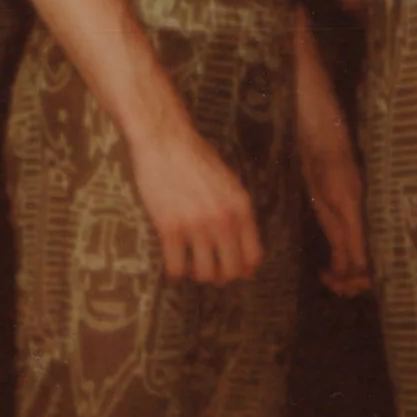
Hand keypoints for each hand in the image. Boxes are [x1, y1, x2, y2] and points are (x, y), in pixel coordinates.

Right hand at [127, 117, 263, 284]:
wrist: (164, 140)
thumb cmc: (196, 157)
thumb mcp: (229, 181)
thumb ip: (237, 210)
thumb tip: (242, 241)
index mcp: (241, 207)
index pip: (252, 255)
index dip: (245, 269)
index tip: (236, 272)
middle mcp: (223, 220)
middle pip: (230, 270)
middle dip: (222, 276)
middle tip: (211, 271)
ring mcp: (196, 226)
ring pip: (204, 273)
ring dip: (198, 274)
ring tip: (192, 266)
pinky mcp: (169, 228)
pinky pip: (176, 266)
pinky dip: (175, 271)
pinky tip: (173, 262)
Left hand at [301, 136, 370, 297]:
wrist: (320, 146)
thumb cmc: (335, 170)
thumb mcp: (346, 204)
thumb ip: (354, 236)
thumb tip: (361, 269)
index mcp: (370, 227)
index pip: (373, 264)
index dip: (362, 281)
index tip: (345, 285)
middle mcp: (363, 231)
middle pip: (364, 269)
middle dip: (351, 283)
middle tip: (334, 287)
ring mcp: (349, 229)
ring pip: (351, 265)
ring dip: (342, 278)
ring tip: (327, 281)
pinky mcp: (336, 225)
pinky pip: (341, 255)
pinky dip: (335, 268)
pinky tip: (324, 272)